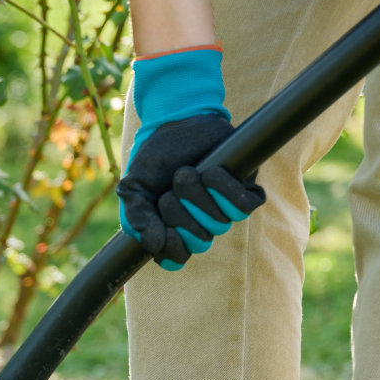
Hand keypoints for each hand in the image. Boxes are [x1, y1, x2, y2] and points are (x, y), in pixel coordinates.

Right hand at [118, 113, 266, 268]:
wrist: (177, 122)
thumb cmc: (154, 158)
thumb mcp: (134, 188)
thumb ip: (137, 218)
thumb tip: (153, 246)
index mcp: (172, 229)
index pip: (179, 257)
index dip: (173, 248)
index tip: (164, 230)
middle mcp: (199, 223)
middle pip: (199, 241)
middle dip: (179, 213)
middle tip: (170, 190)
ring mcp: (223, 208)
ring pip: (219, 223)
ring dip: (197, 194)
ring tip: (187, 172)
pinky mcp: (245, 189)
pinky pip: (245, 207)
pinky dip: (226, 189)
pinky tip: (211, 172)